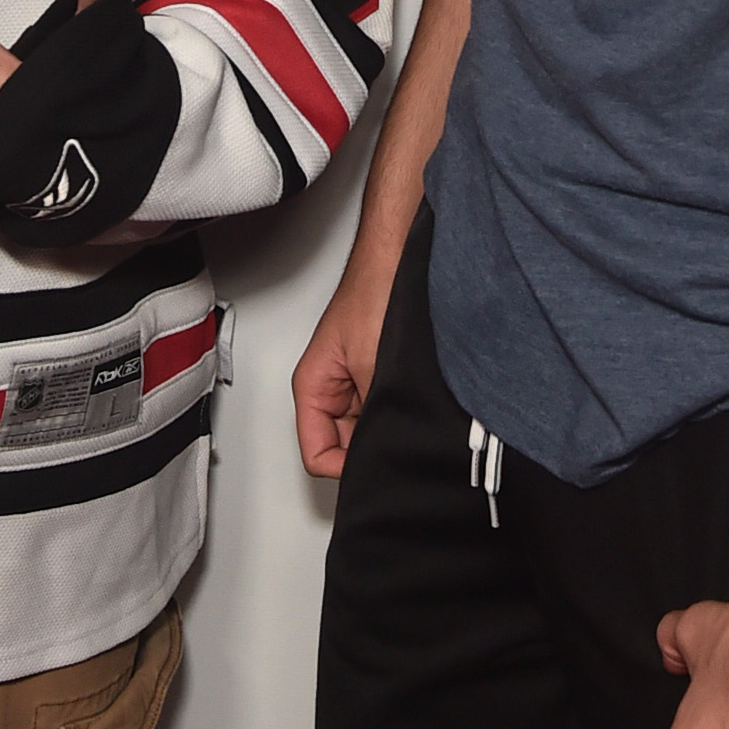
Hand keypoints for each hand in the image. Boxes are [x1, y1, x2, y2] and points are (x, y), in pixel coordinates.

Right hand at [292, 260, 394, 476]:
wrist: (400, 261)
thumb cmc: (375, 294)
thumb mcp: (373, 366)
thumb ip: (373, 413)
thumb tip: (384, 450)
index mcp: (313, 386)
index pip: (317, 455)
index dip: (346, 467)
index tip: (374, 462)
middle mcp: (331, 388)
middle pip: (343, 447)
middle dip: (370, 446)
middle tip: (396, 437)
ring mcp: (356, 383)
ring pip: (366, 430)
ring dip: (387, 426)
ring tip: (407, 412)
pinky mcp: (379, 376)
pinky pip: (384, 410)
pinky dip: (400, 411)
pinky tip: (414, 401)